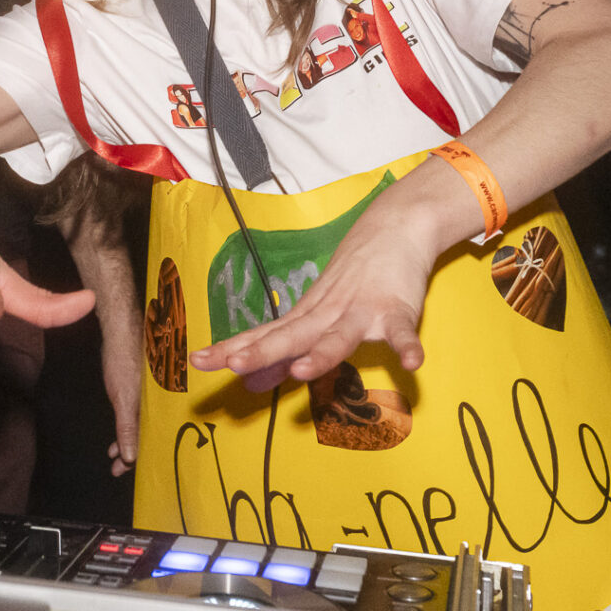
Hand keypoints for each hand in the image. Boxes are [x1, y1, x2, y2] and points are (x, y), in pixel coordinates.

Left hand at [98, 315, 143, 475]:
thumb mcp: (123, 398)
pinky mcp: (143, 385)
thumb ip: (128, 427)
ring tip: (113, 453)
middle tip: (116, 468)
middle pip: (148, 434)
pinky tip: (118, 430)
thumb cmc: (124, 359)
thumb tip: (129, 458)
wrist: (121, 325)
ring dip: (127, 438)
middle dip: (131, 451)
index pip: (151, 441)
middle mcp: (159, 402)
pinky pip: (138, 411)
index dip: (137, 458)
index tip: (122, 471)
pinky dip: (127, 423)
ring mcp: (151, 393)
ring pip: (142, 423)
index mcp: (159, 407)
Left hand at [187, 191, 444, 387]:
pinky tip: (412, 365)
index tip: (198, 360)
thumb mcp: (313, 315)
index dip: (232, 349)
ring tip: (300, 373)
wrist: (392, 229)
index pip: (263, 336)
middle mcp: (326, 314)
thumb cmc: (350, 279)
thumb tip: (248, 382)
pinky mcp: (396, 310)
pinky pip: (401, 332)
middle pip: (290, 336)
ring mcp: (360, 311)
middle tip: (232, 365)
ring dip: (320, 355)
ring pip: (338, 336)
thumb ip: (283, 352)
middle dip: (261, 351)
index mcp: (305, 317)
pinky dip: (407, 347)